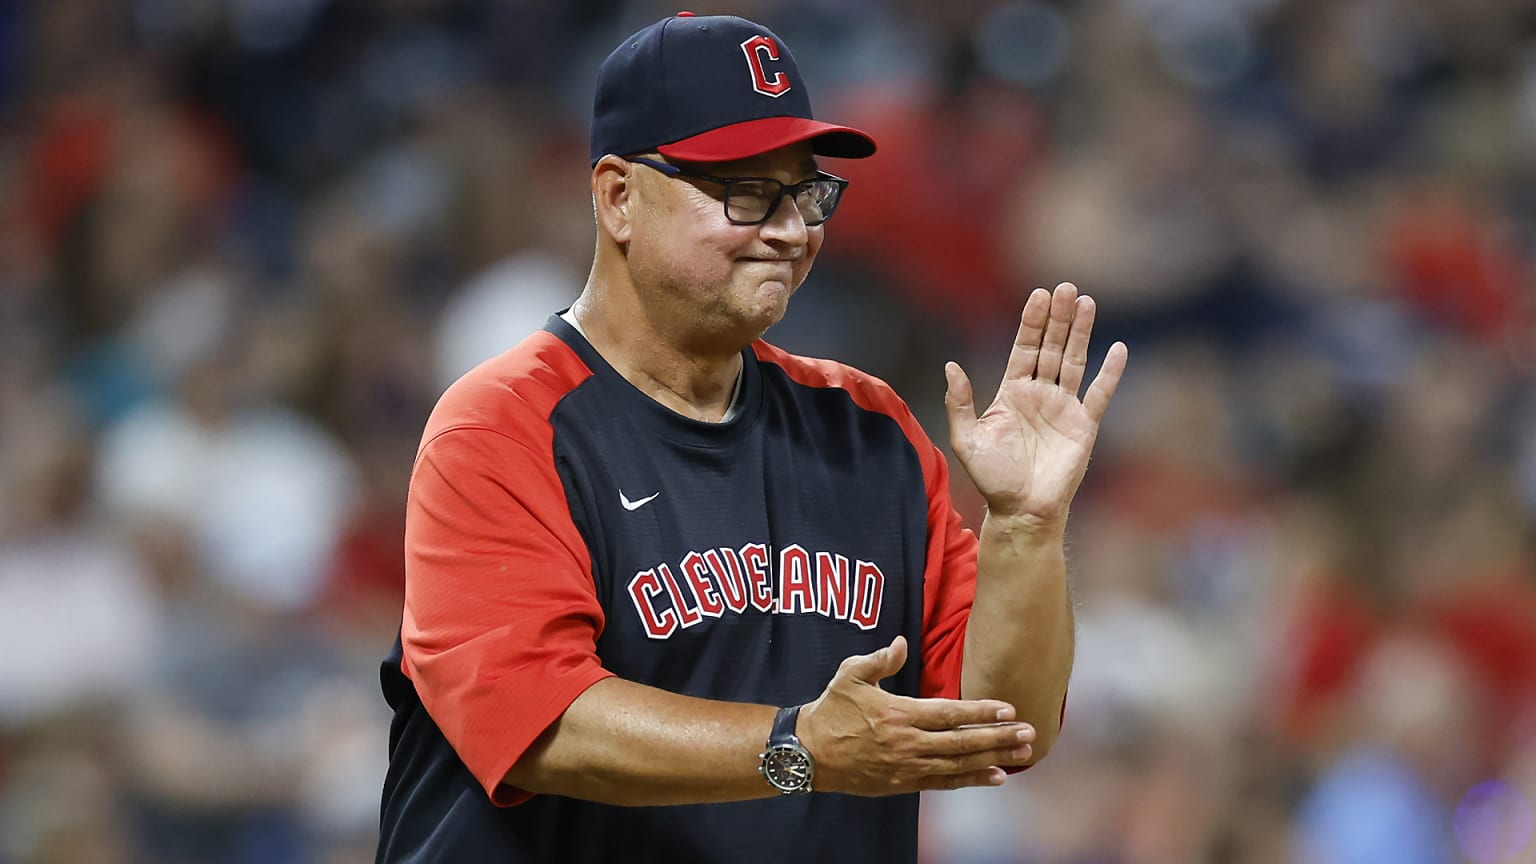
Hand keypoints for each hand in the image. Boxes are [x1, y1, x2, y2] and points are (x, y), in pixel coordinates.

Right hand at [796, 636, 1035, 794]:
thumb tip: (901, 643)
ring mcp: (907, 767)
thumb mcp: (849, 675)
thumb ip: (879, 659)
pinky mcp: (902, 784)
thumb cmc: (830, 710)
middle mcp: (908, 743)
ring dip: (993, 759)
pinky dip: (971, 781)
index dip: (980, 711)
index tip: (1008, 709)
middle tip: (1029, 734)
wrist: (807, 752)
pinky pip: (944, 783)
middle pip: (962, 742)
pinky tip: (995, 777)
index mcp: (899, 714)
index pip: (949, 714)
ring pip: (959, 765)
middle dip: (999, 737)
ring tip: (1022, 754)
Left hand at [944, 283, 1127, 525]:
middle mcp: (1040, 394)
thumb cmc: (992, 478)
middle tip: (1065, 288)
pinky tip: (1118, 349)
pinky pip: (1099, 394)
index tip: (1038, 295)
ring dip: (1081, 333)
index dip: (1031, 322)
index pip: (1024, 348)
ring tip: (1086, 303)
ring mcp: (1064, 408)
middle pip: (1051, 347)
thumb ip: (959, 402)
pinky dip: (1110, 373)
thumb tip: (951, 366)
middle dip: (1058, 318)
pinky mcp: (1084, 426)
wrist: (1021, 510)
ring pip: (1074, 361)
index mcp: (1012, 393)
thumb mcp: (966, 439)